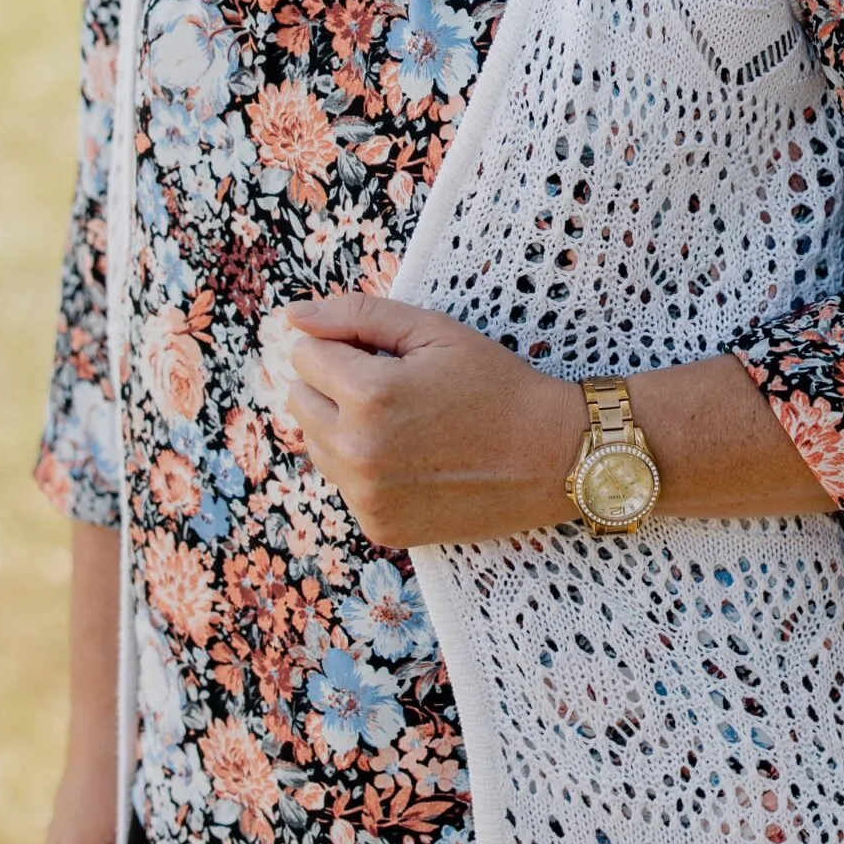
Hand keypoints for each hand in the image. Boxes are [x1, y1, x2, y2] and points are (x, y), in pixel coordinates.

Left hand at [286, 291, 584, 545]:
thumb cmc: (494, 384)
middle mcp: (359, 451)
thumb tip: (294, 316)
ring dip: (343, 426)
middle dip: (334, 385)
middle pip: (299, 401)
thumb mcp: (433, 330)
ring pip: (315, 444)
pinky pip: (343, 485)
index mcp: (369, 395)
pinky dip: (365, 469)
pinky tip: (412, 459)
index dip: (340, 346)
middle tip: (392, 385)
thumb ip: (357, 315)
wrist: (549, 457)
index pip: (303, 356)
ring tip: (403, 421)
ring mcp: (367, 497)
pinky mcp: (379, 528)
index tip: (381, 353)